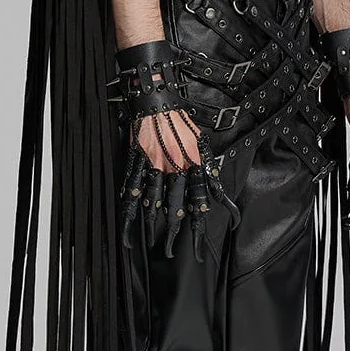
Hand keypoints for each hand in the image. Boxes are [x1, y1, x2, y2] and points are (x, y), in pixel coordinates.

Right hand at [120, 110, 238, 260]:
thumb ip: (210, 173)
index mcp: (192, 164)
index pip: (198, 202)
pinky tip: (130, 222)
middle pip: (175, 206)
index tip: (198, 246)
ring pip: (154, 200)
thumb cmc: (180, 122)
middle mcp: (174, 167)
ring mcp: (154, 164)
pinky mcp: (137, 160)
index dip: (198, 226)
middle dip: (174, 230)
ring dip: (153, 224)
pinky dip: (131, 207)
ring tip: (152, 241)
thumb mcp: (202, 145)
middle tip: (171, 251)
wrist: (156, 99)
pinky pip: (133, 188)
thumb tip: (220, 197)